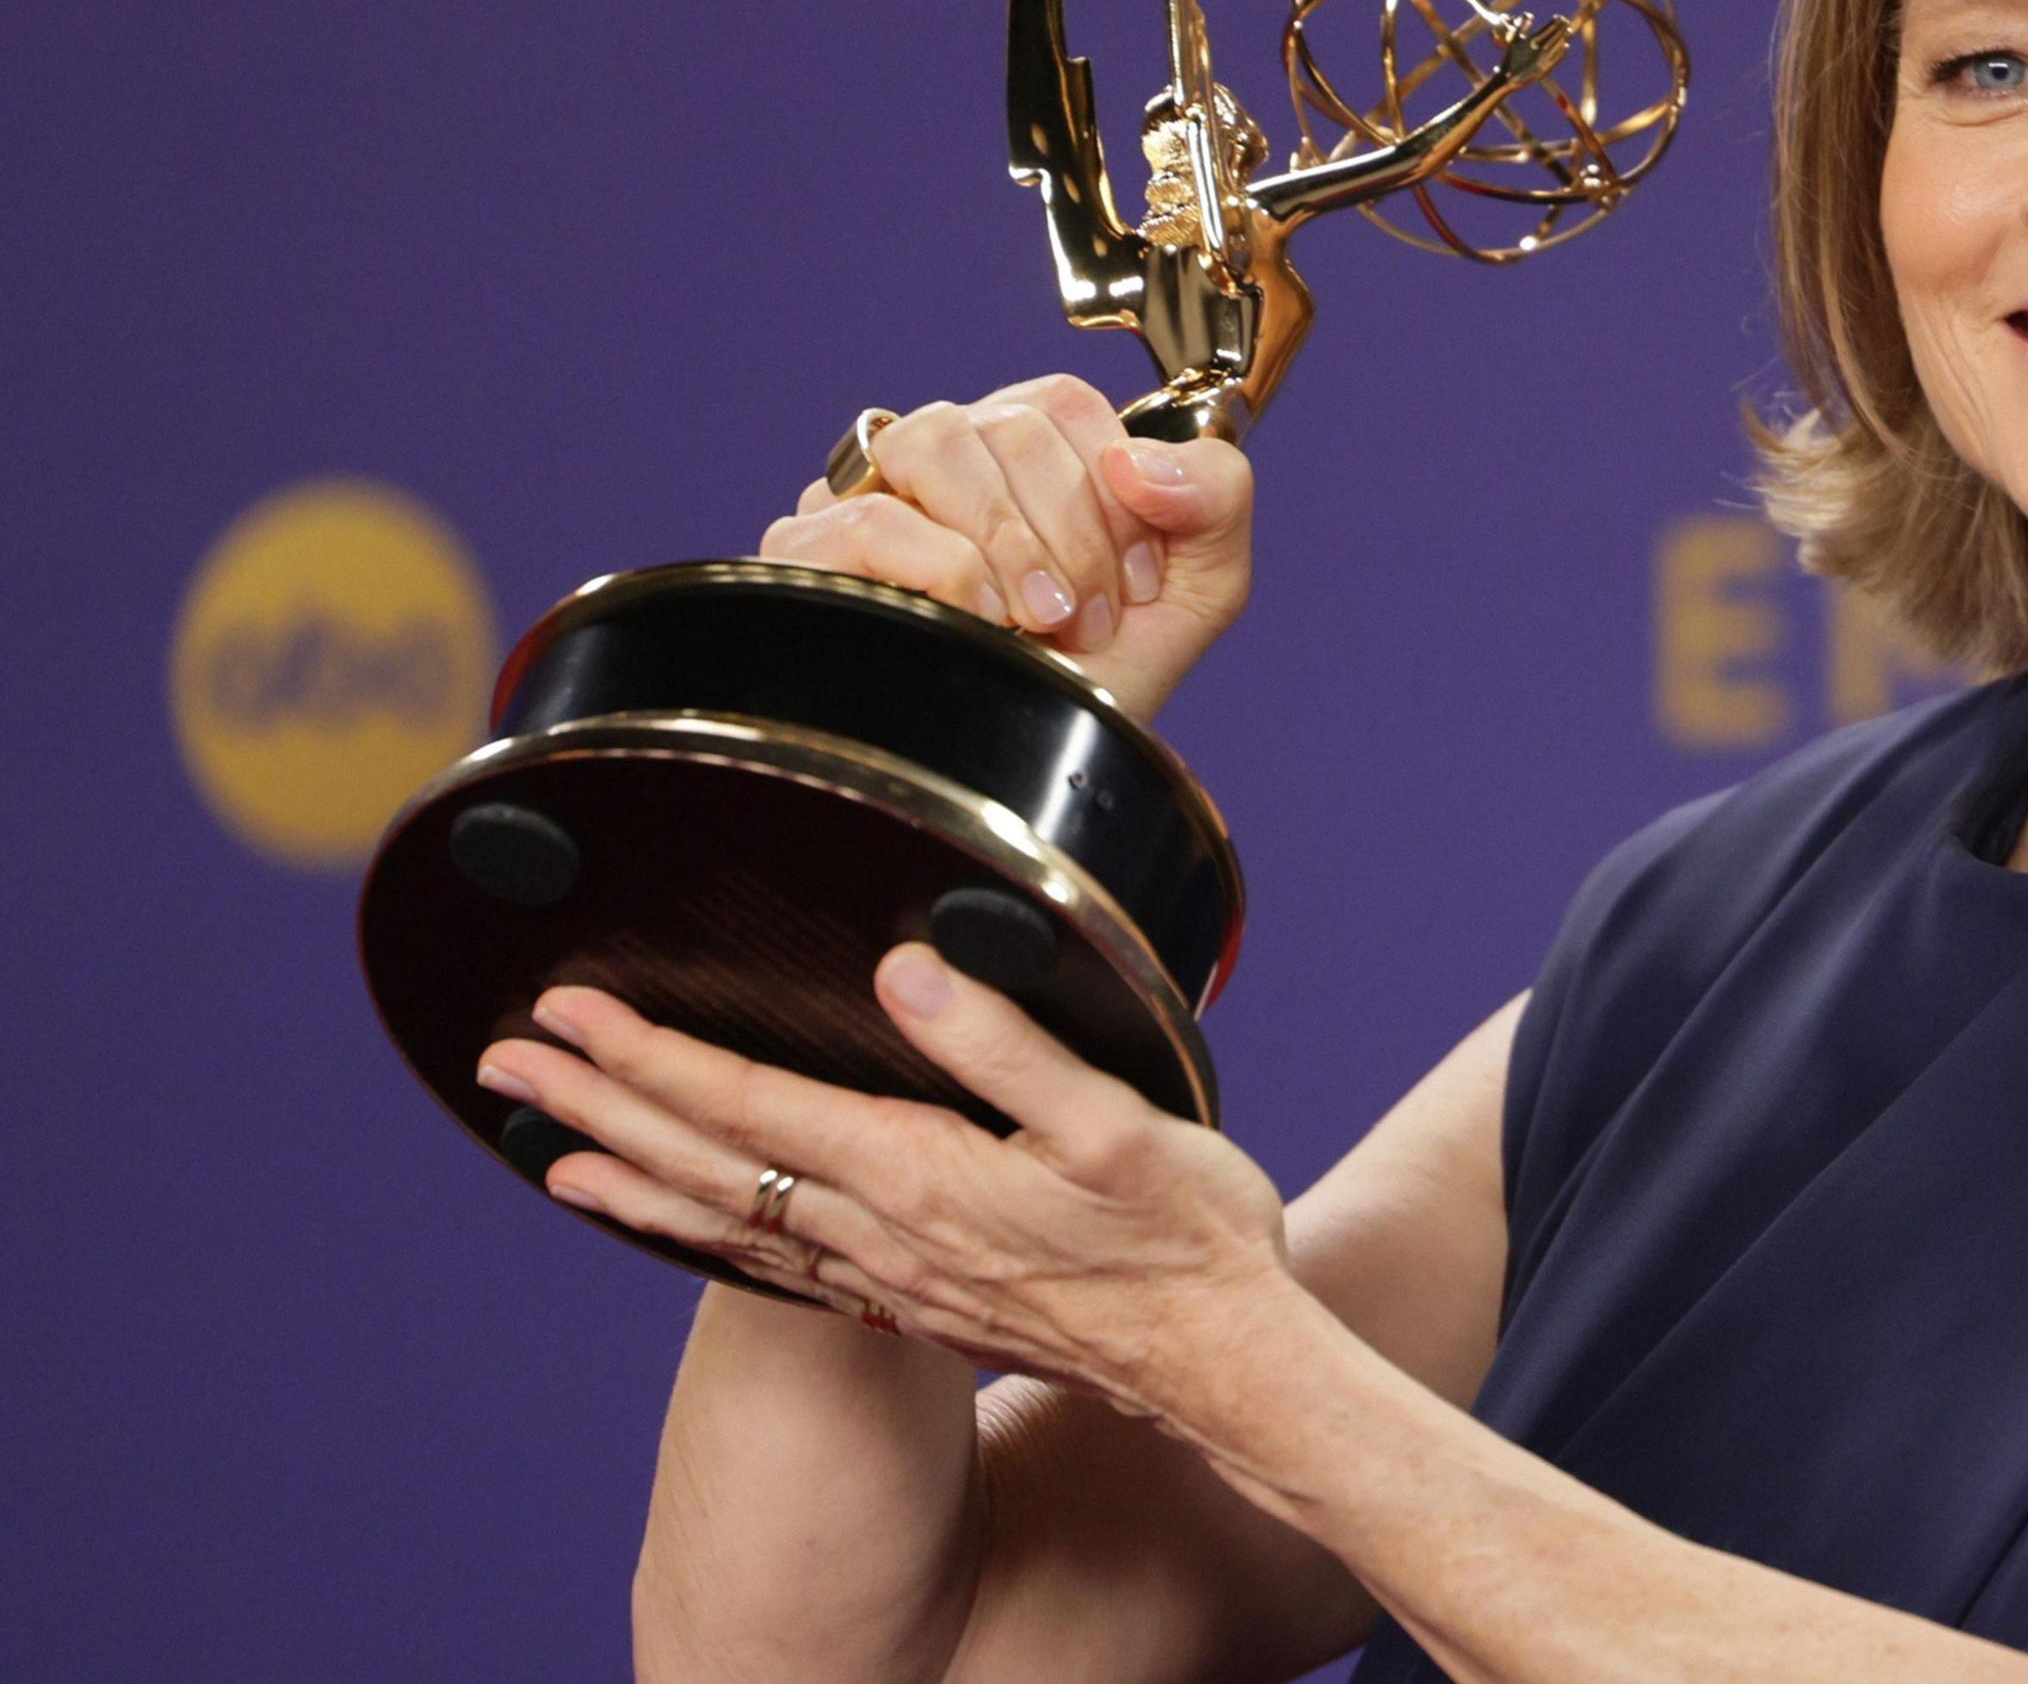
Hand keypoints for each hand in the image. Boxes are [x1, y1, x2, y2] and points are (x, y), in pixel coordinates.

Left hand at [475, 947, 1311, 1419]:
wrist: (1220, 1362)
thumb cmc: (1186, 1235)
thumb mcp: (1116, 1120)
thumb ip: (1001, 1042)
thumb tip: (902, 968)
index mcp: (918, 1174)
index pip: (749, 1104)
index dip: (651, 1053)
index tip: (569, 1007)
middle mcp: (879, 1234)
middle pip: (706, 1161)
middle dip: (598, 1105)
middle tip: (505, 1059)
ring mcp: (886, 1281)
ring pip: (722, 1220)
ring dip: (626, 1173)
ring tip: (545, 1144)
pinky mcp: (909, 1306)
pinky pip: (765, 1266)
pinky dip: (694, 1236)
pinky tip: (667, 1223)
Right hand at [760, 374, 1252, 721]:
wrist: (1031, 796)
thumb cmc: (1094, 692)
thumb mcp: (1194, 593)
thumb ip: (1214, 496)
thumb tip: (1142, 459)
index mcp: (1021, 460)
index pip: (1062, 402)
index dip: (1116, 485)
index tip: (1137, 582)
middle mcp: (940, 468)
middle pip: (1010, 421)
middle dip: (1076, 530)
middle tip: (1089, 618)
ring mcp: (865, 503)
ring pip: (937, 440)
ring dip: (1013, 540)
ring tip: (1038, 621)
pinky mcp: (808, 558)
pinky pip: (872, 518)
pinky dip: (948, 569)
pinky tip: (976, 622)